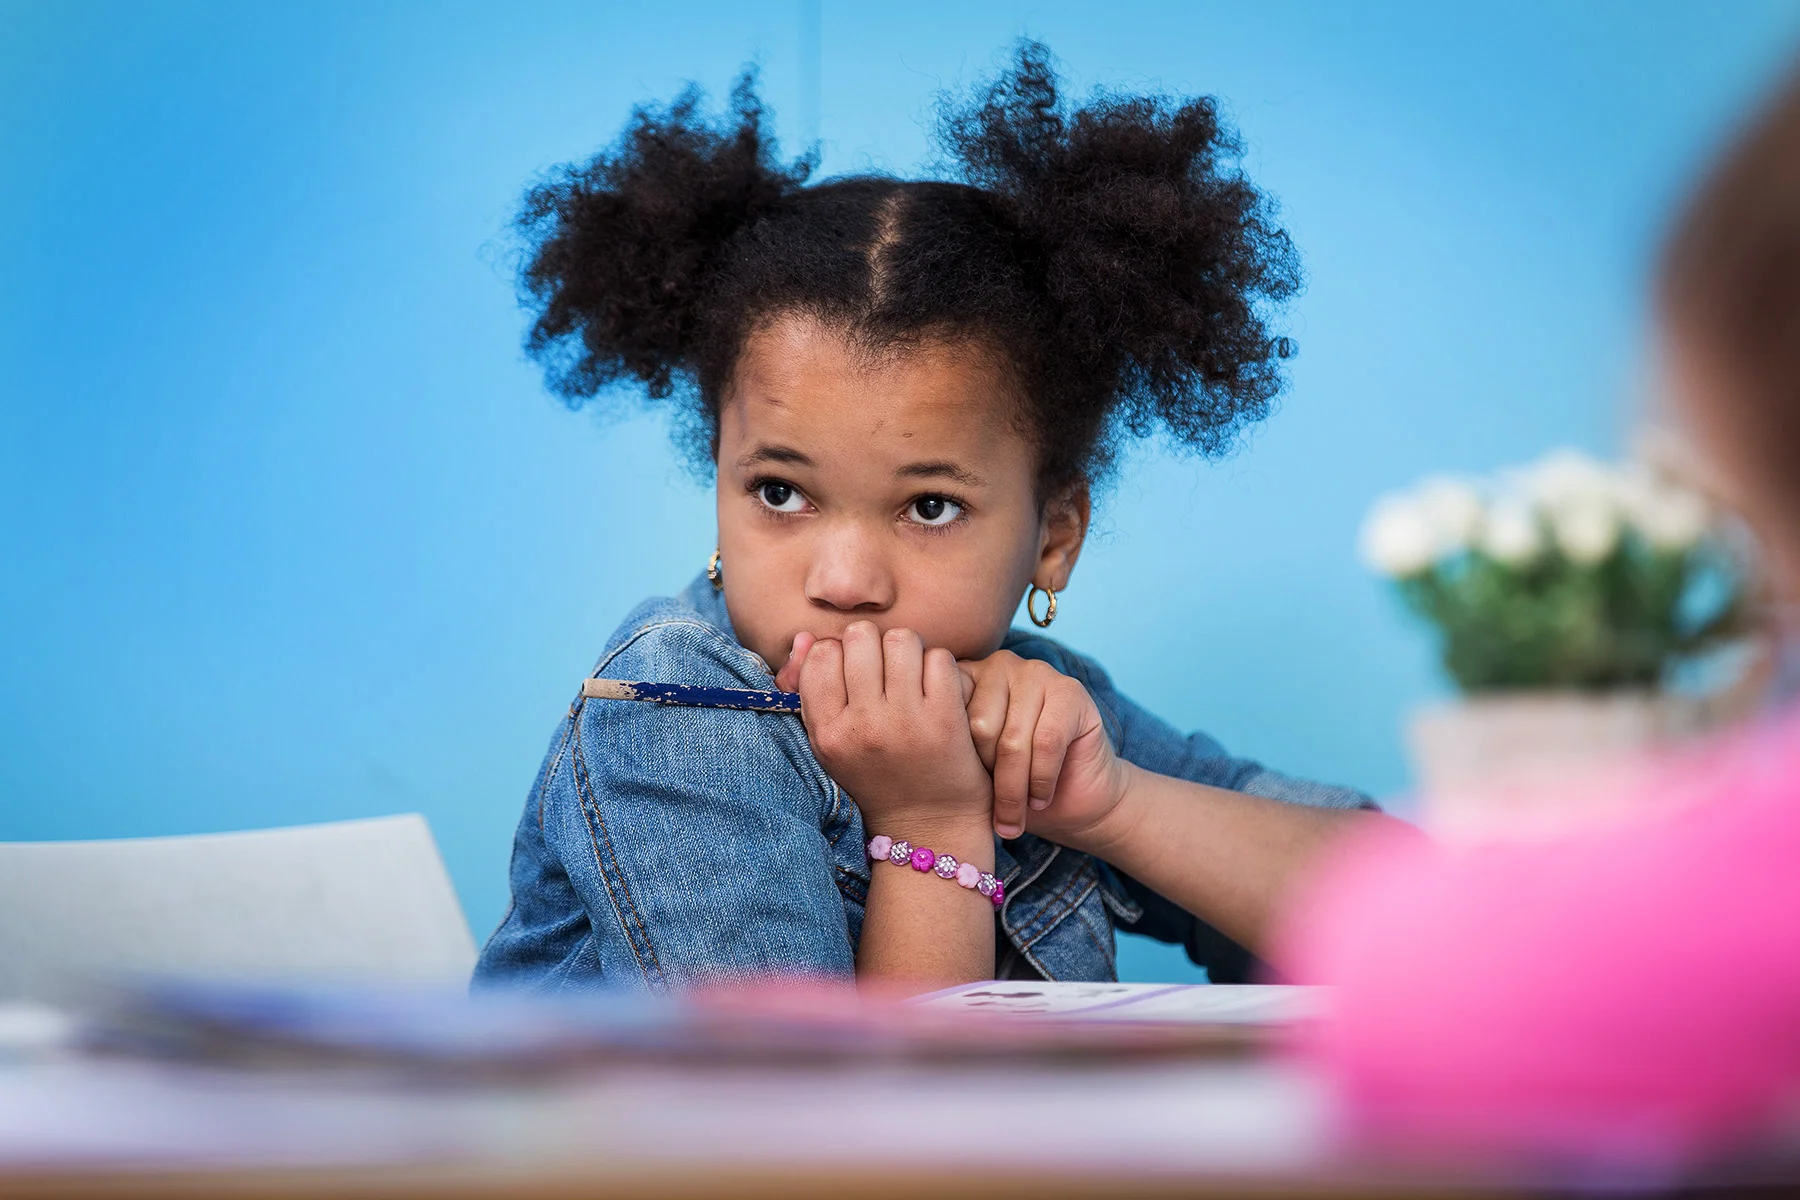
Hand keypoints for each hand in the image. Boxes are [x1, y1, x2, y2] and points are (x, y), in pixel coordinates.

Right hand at [784, 622, 992, 834]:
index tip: (858, 674)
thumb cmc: (878, 779)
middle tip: (888, 672)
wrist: (930, 831)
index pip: (823, 654)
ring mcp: (904, 722)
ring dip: (910, 651)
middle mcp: (862, 727)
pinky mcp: (945, 721)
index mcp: (828, 734)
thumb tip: (805, 636)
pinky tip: (940, 690)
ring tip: (913, 676)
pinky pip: (940, 659)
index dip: (842, 652)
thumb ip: (810, 690)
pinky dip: (942, 668)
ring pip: (901, 640)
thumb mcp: (832, 746)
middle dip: (876, 645)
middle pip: (861, 637)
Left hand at [959, 650, 1129, 845]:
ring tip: (1014, 816)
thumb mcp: (967, 768)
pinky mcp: (1070, 691)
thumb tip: (917, 750)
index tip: (959, 791)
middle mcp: (998, 665)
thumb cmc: (1009, 784)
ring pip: (1013, 740)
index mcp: (964, 675)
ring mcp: (1036, 672)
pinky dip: (1041, 780)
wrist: (1070, 801)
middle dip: (986, 778)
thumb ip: (945, 746)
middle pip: (980, 727)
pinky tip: (1041, 798)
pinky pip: (1047, 742)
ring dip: (1014, 789)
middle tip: (993, 809)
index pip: (945, 709)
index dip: (954, 759)